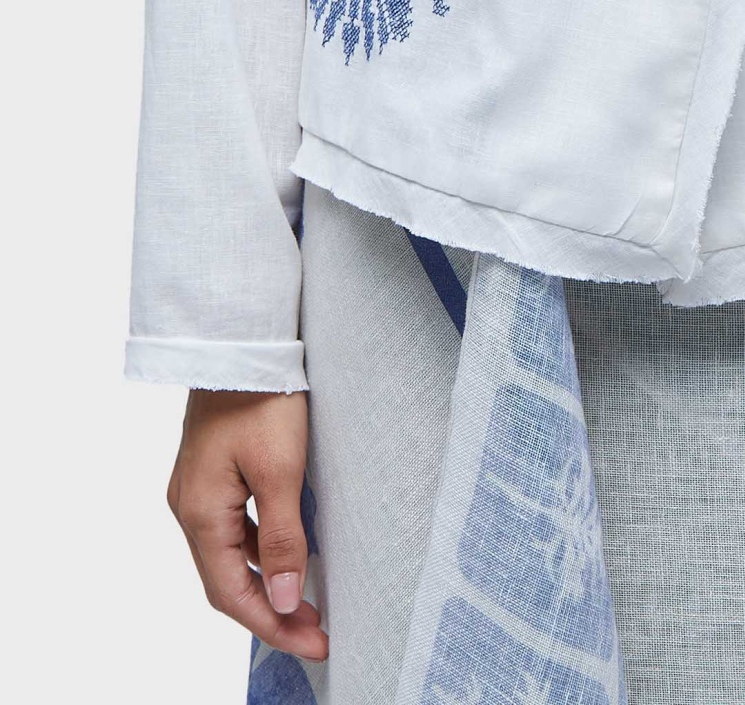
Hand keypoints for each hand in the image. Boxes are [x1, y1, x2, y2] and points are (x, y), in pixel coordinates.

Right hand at [166, 389, 327, 660]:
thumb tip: (282, 601)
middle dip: (271, 611)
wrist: (243, 339)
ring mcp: (197, 490)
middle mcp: (189, 507)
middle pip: (226, 580)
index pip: (230, 593)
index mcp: (199, 512)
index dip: (272, 625)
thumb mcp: (281, 470)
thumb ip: (282, 539)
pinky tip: (288, 555)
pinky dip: (259, 551)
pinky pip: (233, 527)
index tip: (315, 643)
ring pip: (229, 555)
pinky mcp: (213, 472)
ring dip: (266, 583)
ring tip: (309, 602)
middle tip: (317, 631)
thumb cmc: (262, 397)